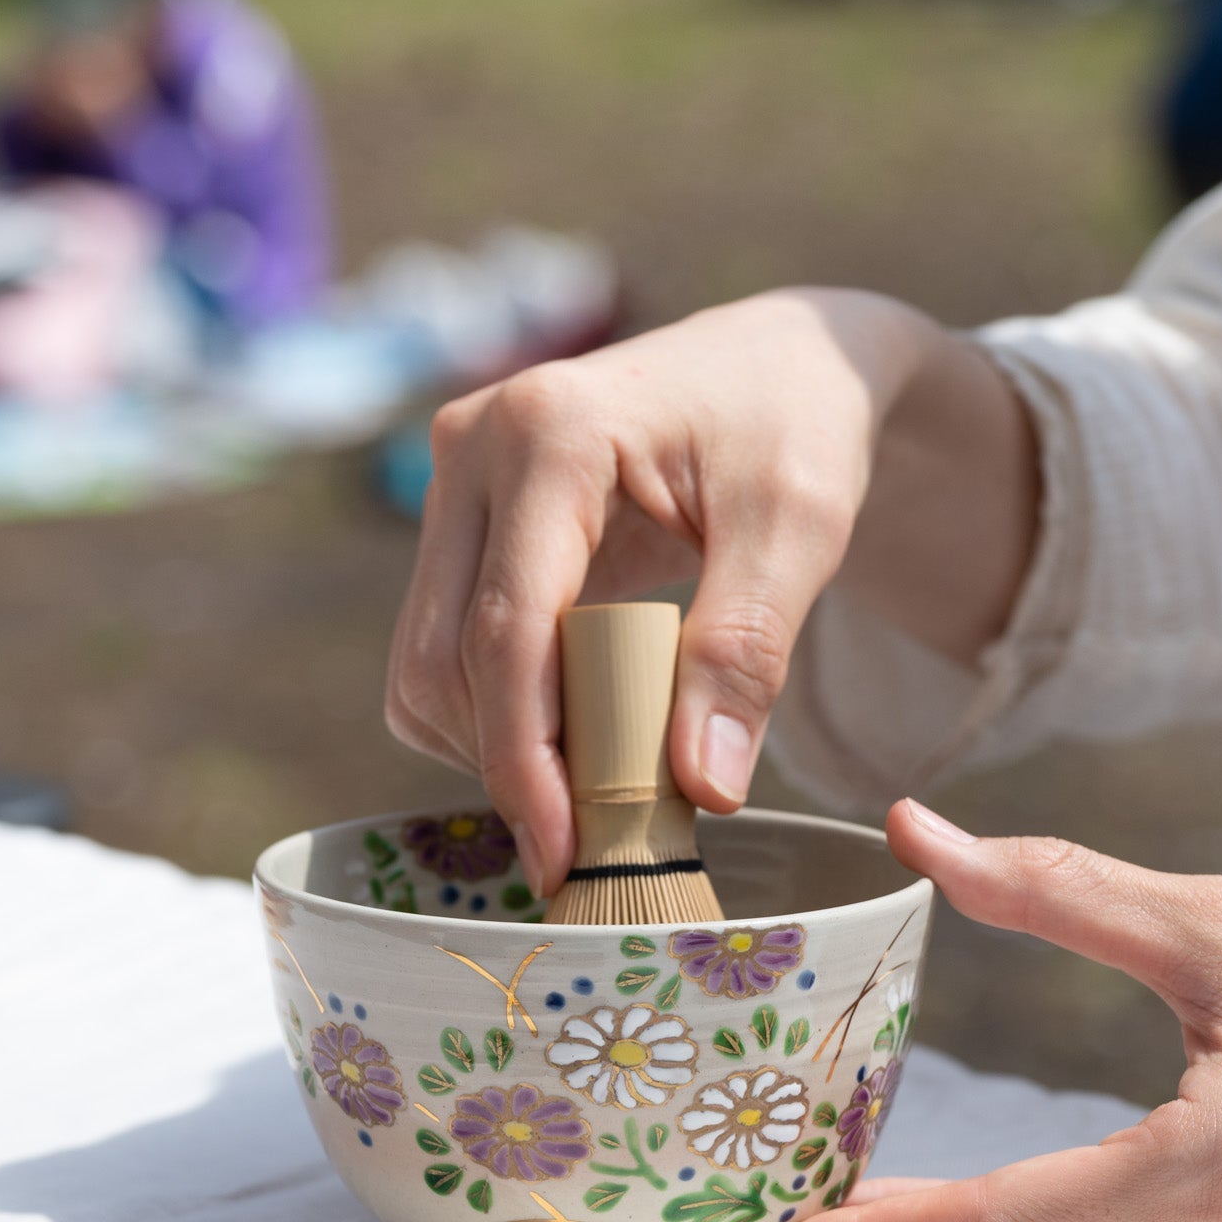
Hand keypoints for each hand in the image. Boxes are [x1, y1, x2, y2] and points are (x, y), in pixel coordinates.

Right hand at [384, 290, 1035, 893]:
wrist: (776, 367)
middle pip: (444, 659)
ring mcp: (453, 487)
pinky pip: (436, 656)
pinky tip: (567, 734)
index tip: (565, 854)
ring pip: (422, 668)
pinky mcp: (457, 527)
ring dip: (492, 748)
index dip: (525, 758)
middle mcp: (473, 448)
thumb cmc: (795, 428)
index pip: (507, 630)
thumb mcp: (799, 529)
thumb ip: (747, 650)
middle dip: (510, 766)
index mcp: (552, 432)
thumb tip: (702, 790)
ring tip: (593, 787)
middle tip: (593, 843)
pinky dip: (490, 719)